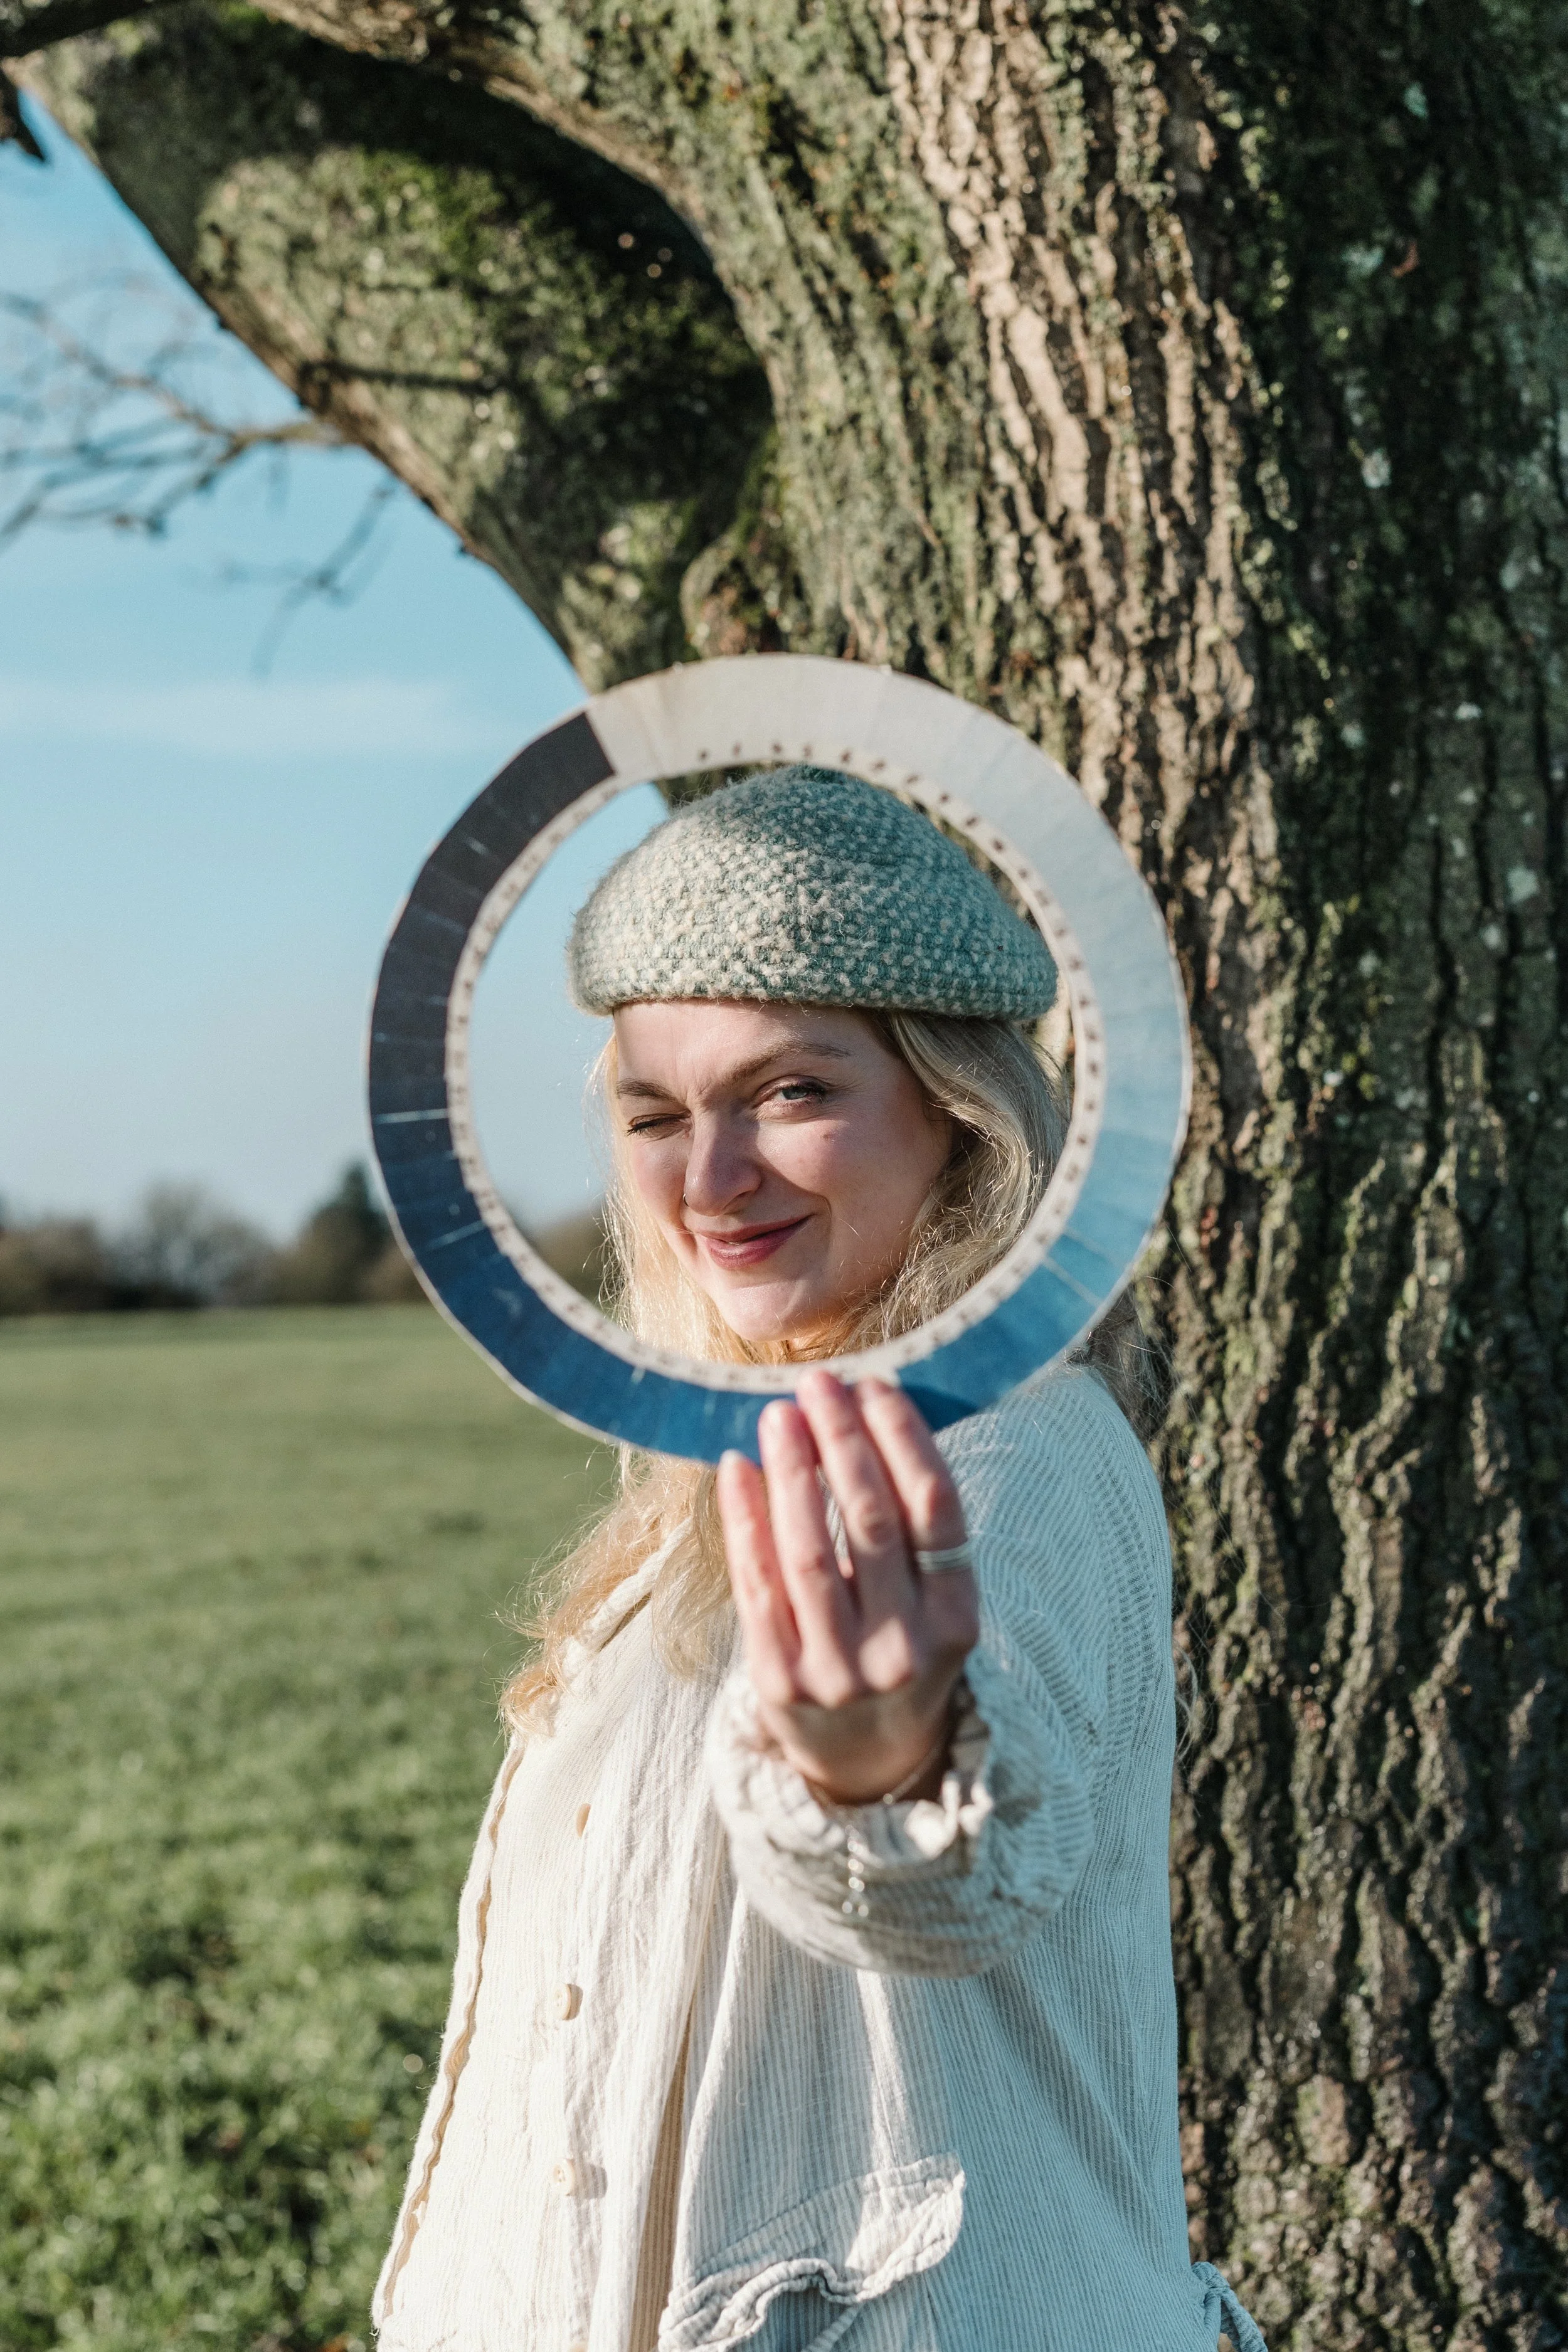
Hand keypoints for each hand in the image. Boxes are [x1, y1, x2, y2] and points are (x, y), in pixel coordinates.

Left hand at [717, 1368, 978, 1805]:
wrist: (869, 1766)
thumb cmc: (901, 1652)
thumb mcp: (935, 1605)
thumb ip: (911, 1530)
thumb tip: (867, 1414)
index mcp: (957, 1619)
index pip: (936, 1510)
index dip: (904, 1439)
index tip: (876, 1384)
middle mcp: (904, 1646)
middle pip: (872, 1520)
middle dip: (843, 1440)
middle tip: (820, 1383)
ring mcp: (839, 1669)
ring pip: (809, 1549)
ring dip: (792, 1470)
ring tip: (777, 1414)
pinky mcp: (779, 1681)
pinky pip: (756, 1585)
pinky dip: (744, 1520)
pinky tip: (736, 1468)